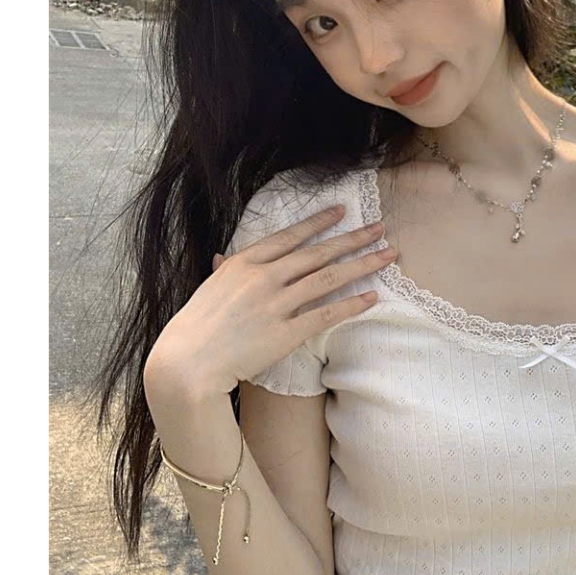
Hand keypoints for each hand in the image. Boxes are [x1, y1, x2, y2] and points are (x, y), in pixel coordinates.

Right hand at [144, 204, 395, 398]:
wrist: (187, 364)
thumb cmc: (195, 327)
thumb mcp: (208, 289)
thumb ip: (224, 270)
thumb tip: (223, 257)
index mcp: (244, 263)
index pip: (290, 236)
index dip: (319, 222)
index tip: (343, 210)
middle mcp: (264, 278)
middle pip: (318, 253)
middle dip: (353, 238)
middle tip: (380, 227)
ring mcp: (276, 305)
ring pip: (329, 278)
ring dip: (362, 265)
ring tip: (388, 255)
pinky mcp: (286, 333)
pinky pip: (326, 314)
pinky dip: (351, 304)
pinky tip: (372, 296)